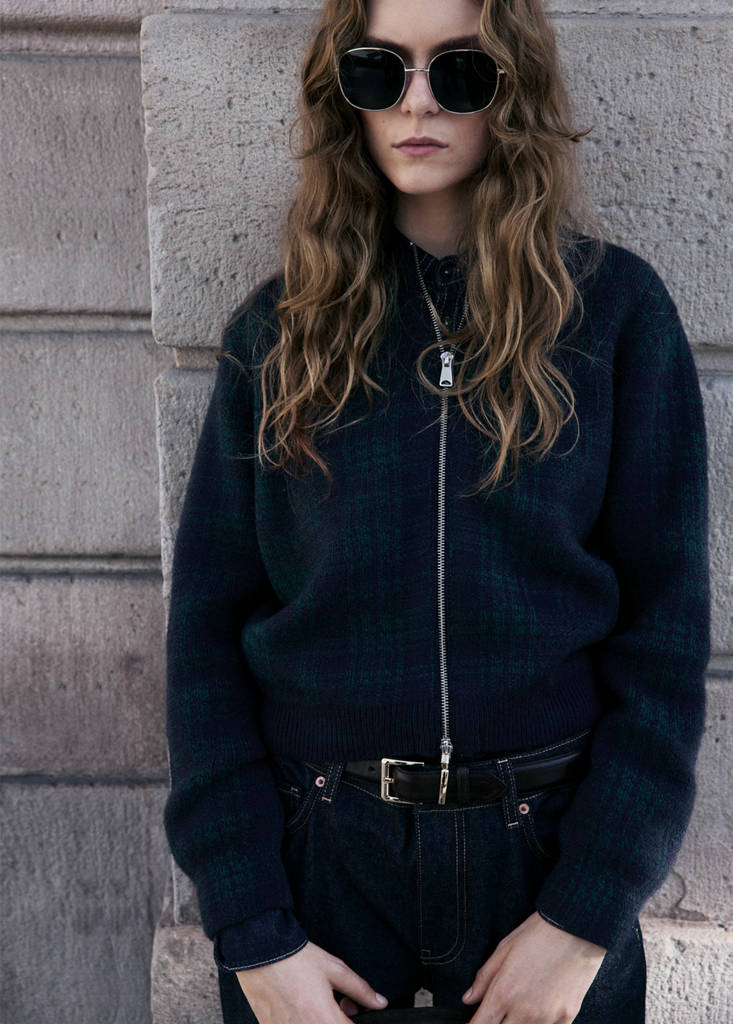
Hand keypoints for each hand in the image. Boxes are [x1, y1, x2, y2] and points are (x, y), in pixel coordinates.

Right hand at [236, 939, 388, 1023]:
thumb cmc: (296, 959)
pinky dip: (300, 1021)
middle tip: (337, 1006)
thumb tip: (380, 1003)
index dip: (354, 1020)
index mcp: (325, 1020)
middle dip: (338, 1021)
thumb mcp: (334, 969)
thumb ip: (360, 990)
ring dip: (319, 1022)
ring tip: (314, 1005)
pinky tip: (299, 1007)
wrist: (261, 952)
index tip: (350, 1010)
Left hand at [461, 912, 605, 1023]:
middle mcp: (524, 1011)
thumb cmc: (538, 934)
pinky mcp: (567, 1019)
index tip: (474, 1022)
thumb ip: (484, 978)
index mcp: (503, 993)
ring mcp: (547, 1018)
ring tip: (522, 1006)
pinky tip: (541, 1008)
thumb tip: (468, 998)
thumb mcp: (504, 949)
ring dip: (518, 1023)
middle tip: (500, 1012)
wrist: (576, 929)